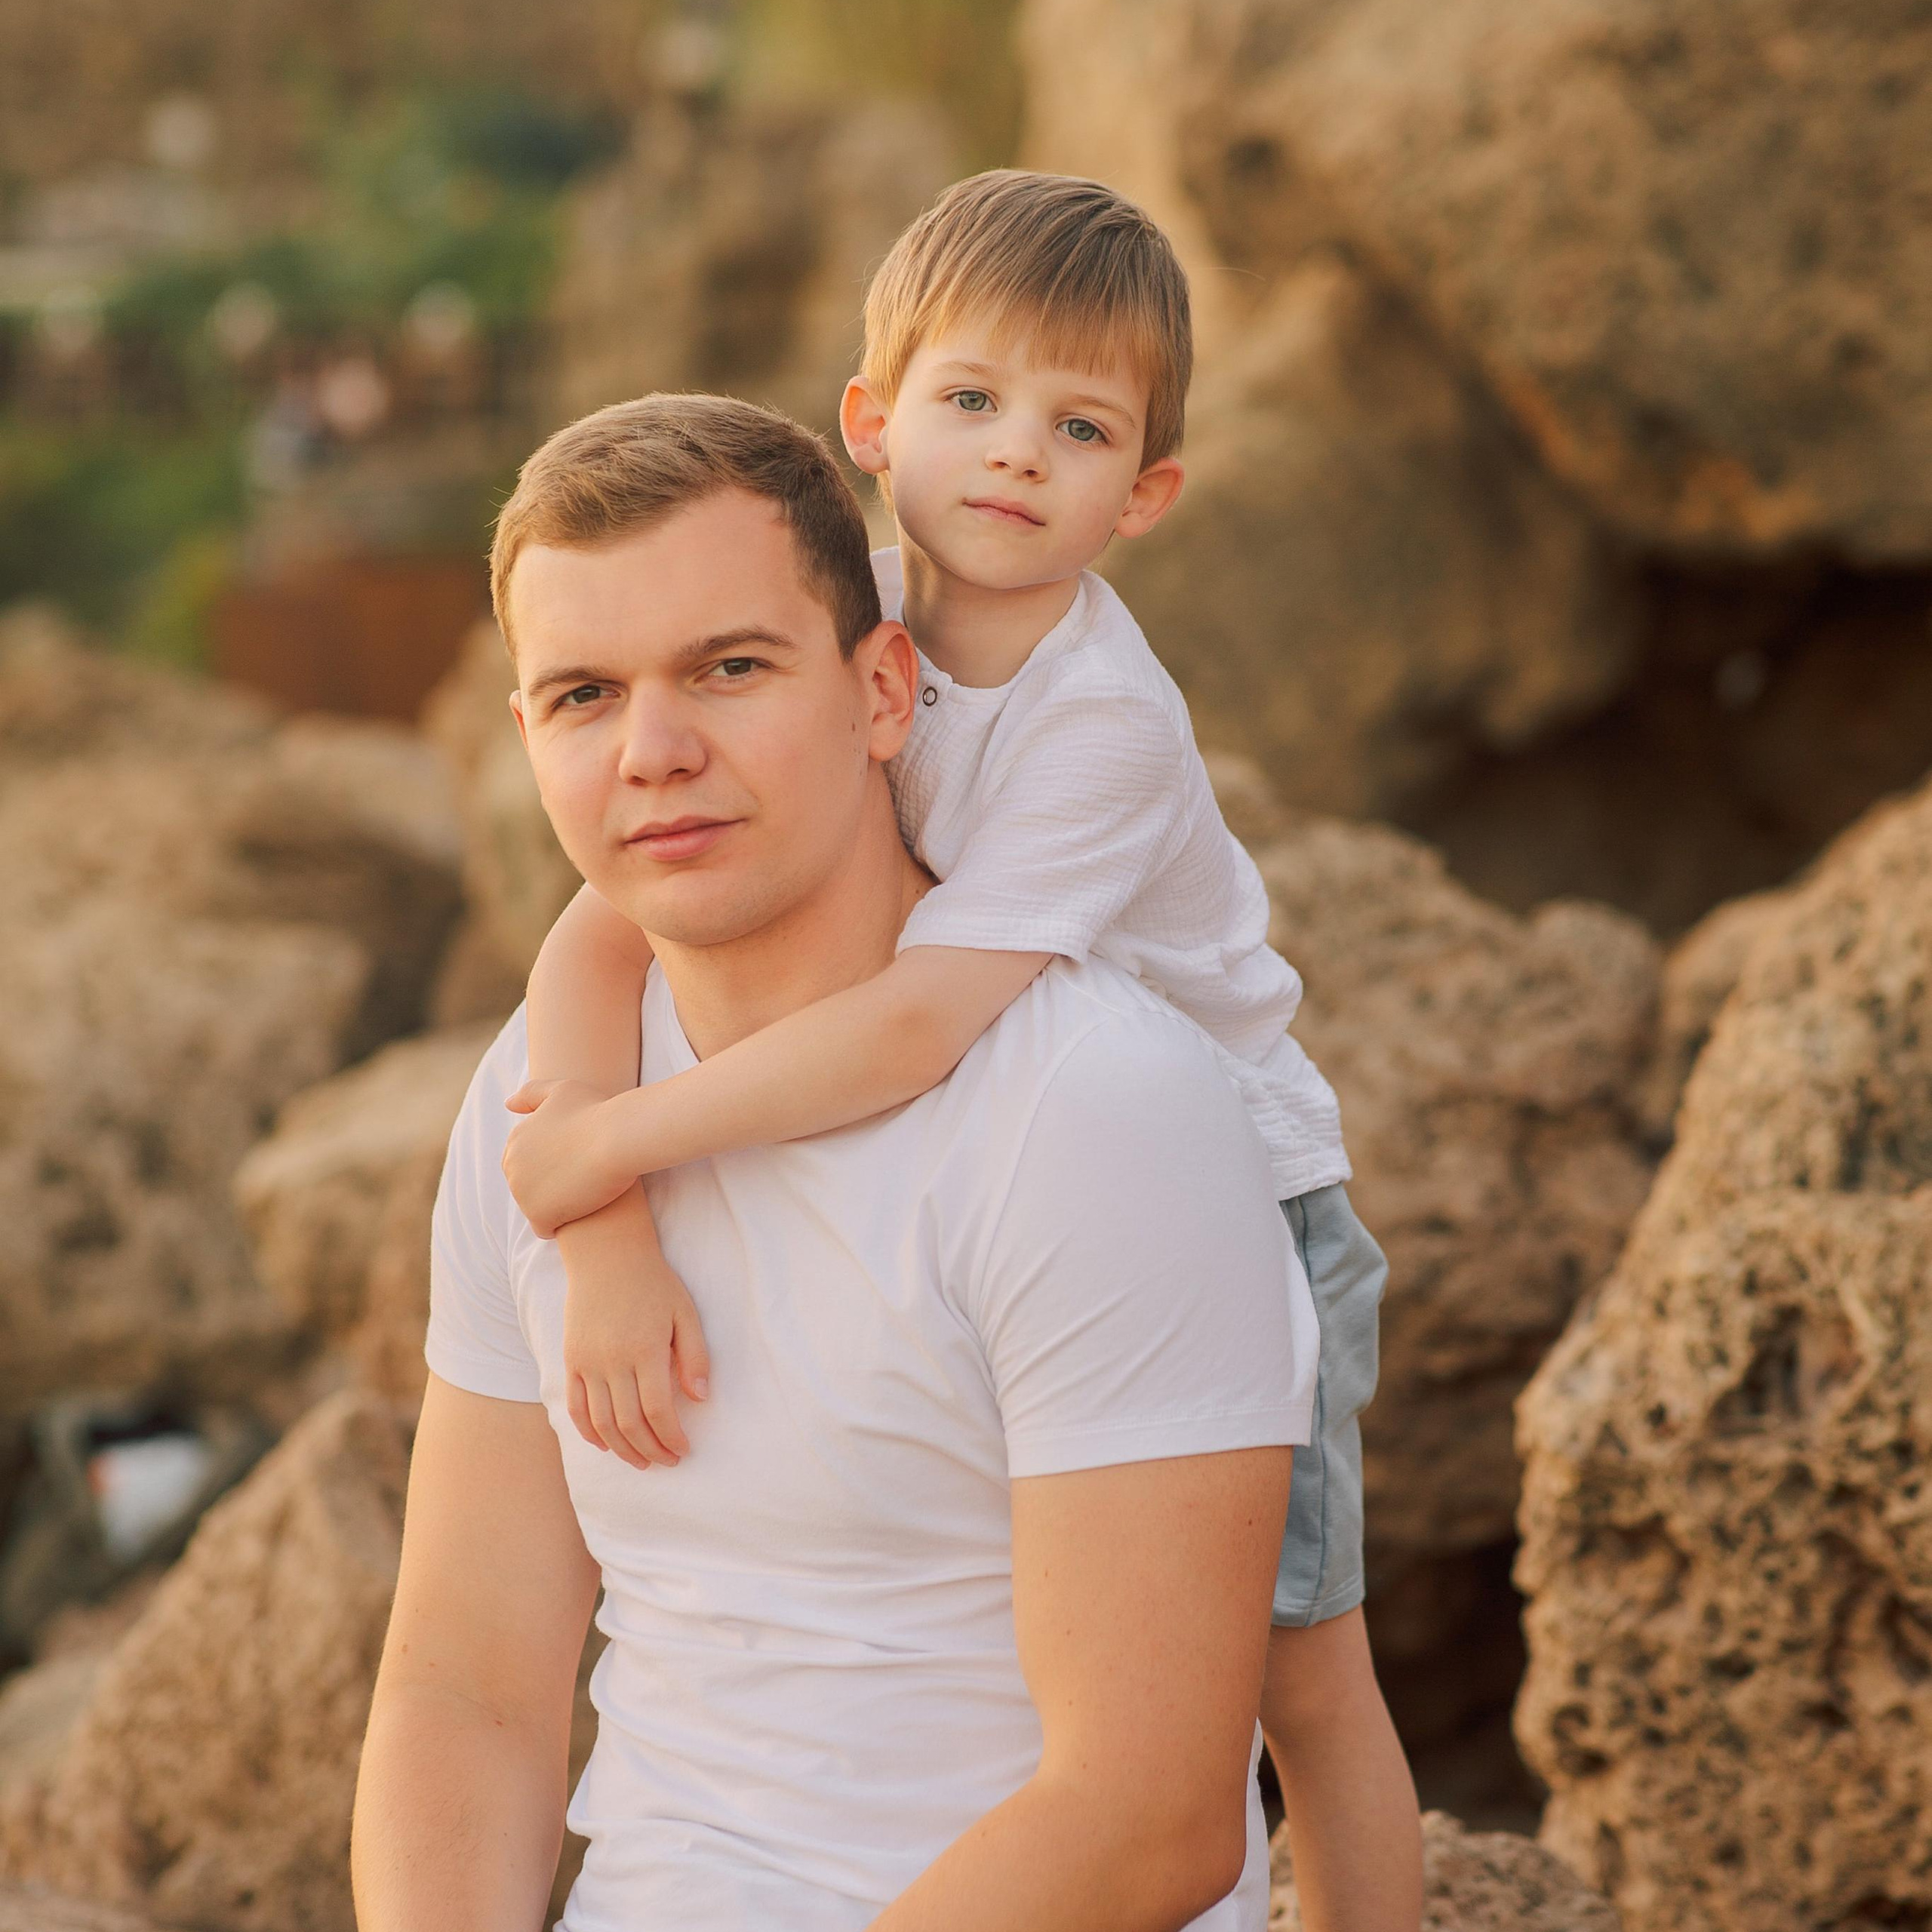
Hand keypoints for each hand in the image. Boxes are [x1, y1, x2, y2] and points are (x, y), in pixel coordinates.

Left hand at [502, 1078, 632, 1235]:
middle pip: (529, 1186)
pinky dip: (560, 1224)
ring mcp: (521, 1192)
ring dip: (556, 1205)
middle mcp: (511, 1165)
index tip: (576, 1160)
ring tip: (585, 1194)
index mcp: (515, 1139)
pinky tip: (581, 1212)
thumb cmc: (597, 1111)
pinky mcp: (538, 1214)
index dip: (553, 1164)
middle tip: (583, 1177)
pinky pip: (543, 1229)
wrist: (617, 1138)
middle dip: (550, 1186)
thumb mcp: (562, 1090)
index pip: (527, 1162)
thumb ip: (532, 1094)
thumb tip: (508, 1104)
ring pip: (536, 1208)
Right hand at [560, 1217, 711, 1469]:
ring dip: (622, 1450)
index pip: (658, 1411)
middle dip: (650, 1450)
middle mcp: (613, 1361)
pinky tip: (606, 1445)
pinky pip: (576, 1407)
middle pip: (629, 1424)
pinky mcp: (571, 1360)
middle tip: (667, 1461)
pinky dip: (589, 1432)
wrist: (606, 1255)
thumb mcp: (685, 1313)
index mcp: (646, 1349)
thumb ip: (695, 1356)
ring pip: (601, 1423)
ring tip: (642, 1461)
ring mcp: (587, 1362)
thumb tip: (701, 1398)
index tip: (684, 1450)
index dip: (671, 1437)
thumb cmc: (654, 1283)